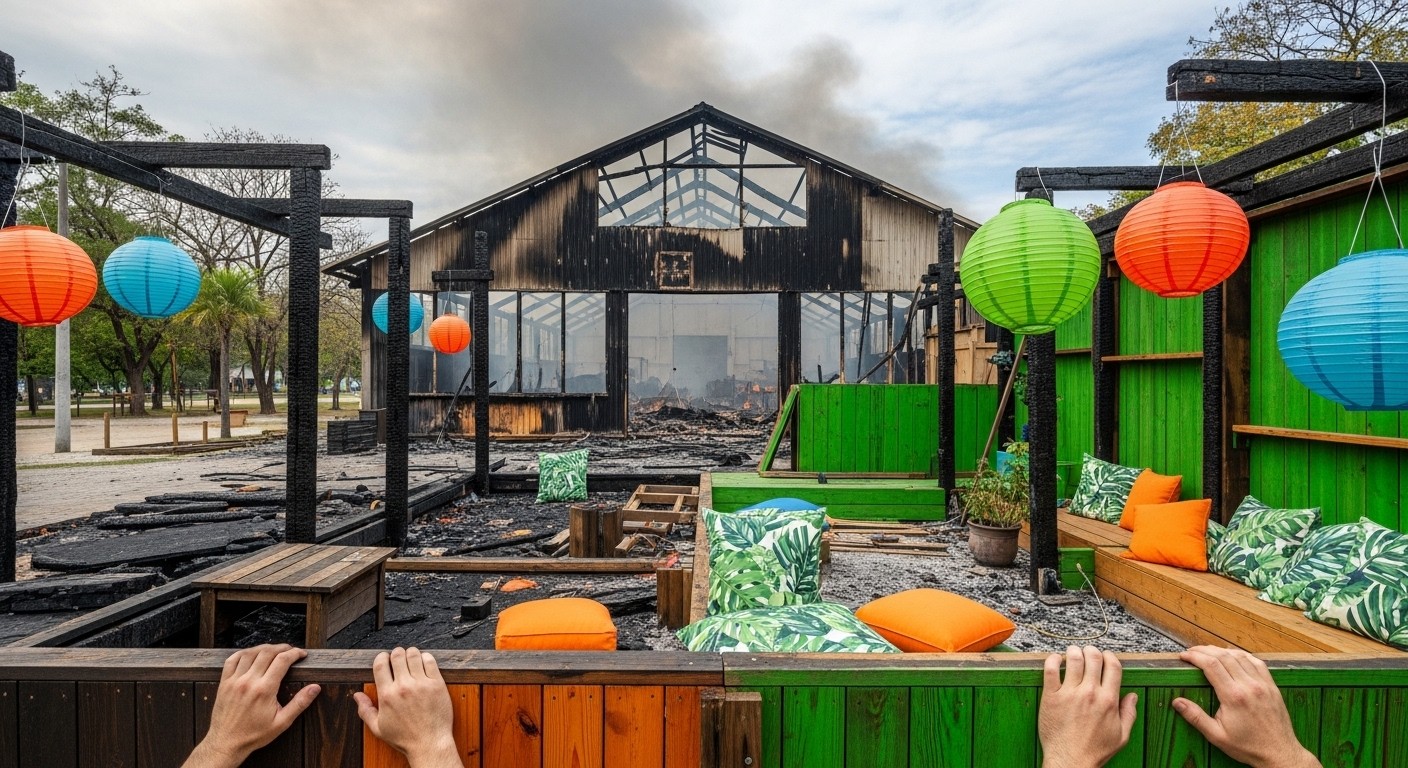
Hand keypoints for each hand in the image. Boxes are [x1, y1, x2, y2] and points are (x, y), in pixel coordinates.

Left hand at [183, 644, 320, 767]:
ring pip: (250, 653)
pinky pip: (232, 660)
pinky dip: (243, 653)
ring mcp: (234, 681)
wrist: (226, 743)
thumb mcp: (282, 722)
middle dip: (282, 648)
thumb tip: (315, 688)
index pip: (282, 660)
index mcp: (264, 690)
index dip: (295, 653)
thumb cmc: (254, 734)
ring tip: (274, 651)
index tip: (301, 654)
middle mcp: (248, 682)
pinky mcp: (224, 683)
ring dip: (264, 648)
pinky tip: (251, 654)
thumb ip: (300, 703)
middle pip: (267, 652)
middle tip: (290, 650)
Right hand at [353, 647, 461, 767]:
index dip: (381, 657)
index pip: (380, 664)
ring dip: (411, 653)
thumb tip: (357, 695)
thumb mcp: (378, 728)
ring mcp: (421, 684)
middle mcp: (404, 687)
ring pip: (414, 654)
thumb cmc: (405, 738)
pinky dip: (426, 658)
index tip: (384, 659)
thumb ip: (365, 710)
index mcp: (387, 695)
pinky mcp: (437, 684)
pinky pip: (430, 661)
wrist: (429, 743)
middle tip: (398, 659)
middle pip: (397, 655)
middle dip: (396, 653)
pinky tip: (424, 663)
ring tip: (411, 660)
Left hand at [1038, 645, 1137, 767]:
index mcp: (1109, 700)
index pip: (1113, 665)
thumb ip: (1129, 713)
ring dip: (1074, 651)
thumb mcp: (1121, 735)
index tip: (1105, 656)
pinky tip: (1056, 660)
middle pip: (1093, 657)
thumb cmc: (1095, 750)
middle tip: (1088, 653)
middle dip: (1092, 651)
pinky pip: (1051, 669)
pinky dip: (1053, 659)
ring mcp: (1069, 693)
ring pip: (1073, 659)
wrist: (1071, 761)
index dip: (1109, 656)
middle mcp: (1090, 693)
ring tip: (1072, 654)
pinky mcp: (1051, 696)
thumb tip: (1132, 696)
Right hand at [1175, 646, 1319, 767]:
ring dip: (1222, 650)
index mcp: (1234, 697)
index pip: (1211, 665)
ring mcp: (1263, 684)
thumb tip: (1177, 702)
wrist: (1279, 753)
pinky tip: (1234, 656)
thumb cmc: (1248, 747)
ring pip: (1240, 656)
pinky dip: (1242, 655)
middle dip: (1204, 650)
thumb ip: (1196, 717)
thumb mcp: (1217, 736)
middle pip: (1224, 656)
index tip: (1184, 656)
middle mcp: (1249, 686)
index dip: (1195, 656)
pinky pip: (1257, 662)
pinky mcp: (1272, 686)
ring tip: (1208, 651)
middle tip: (1192, 651)